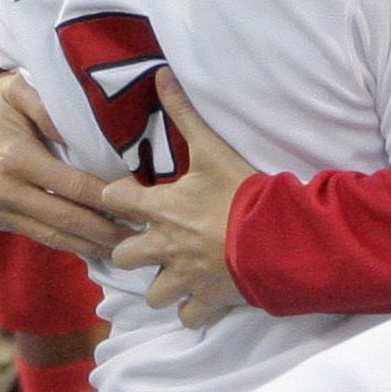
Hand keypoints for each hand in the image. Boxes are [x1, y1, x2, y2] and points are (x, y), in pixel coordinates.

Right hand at [0, 72, 129, 259]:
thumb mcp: (19, 90)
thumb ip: (51, 110)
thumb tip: (89, 138)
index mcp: (16, 157)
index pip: (75, 186)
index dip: (109, 199)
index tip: (139, 204)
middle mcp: (4, 190)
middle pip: (67, 220)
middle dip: (106, 232)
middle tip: (142, 238)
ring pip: (52, 237)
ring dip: (90, 246)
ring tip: (125, 250)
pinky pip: (37, 235)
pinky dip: (67, 243)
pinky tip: (93, 245)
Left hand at [98, 69, 258, 329]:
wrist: (278, 235)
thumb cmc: (244, 191)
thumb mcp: (213, 148)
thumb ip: (184, 113)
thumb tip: (161, 74)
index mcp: (160, 210)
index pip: (112, 201)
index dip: (113, 198)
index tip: (120, 197)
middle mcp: (164, 247)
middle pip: (121, 256)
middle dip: (130, 251)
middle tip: (146, 243)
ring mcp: (185, 277)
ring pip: (153, 294)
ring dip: (160, 286)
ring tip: (173, 275)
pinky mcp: (208, 299)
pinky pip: (188, 317)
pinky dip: (192, 311)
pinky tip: (199, 300)